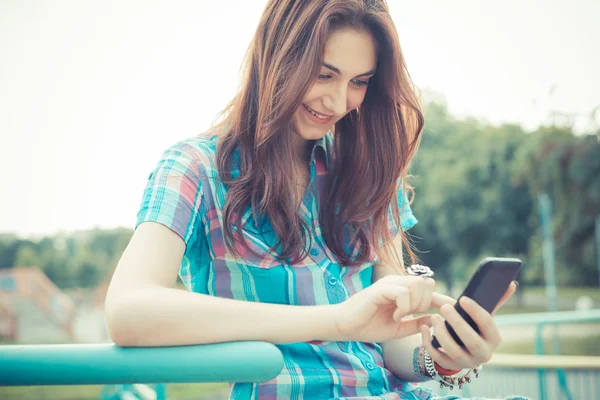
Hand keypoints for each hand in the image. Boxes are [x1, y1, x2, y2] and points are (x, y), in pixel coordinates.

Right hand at [333, 275, 454, 342]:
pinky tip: (395, 315)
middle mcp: (397, 283)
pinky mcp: (380, 289)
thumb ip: (417, 323)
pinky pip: (403, 293)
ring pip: (417, 285)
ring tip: (402, 315)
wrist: (346, 326)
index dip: (443, 298)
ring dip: (414, 304)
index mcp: (403, 290)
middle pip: (427, 283)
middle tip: (412, 315)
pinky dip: (403, 306)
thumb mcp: (399, 328)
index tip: (455, 309)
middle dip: (426, 302)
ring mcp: (389, 284)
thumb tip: (436, 321)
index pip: (429, 289)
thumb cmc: (369, 326)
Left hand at [420, 281, 517, 370]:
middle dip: (458, 324)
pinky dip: (428, 343)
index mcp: (494, 338)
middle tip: (444, 307)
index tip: (462, 298)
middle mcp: (483, 354)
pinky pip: (438, 357)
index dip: (476, 311)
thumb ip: (496, 301)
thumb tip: (512, 283)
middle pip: (472, 341)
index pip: (488, 325)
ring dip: (442, 333)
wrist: (465, 350)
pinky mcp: (450, 365)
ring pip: (454, 351)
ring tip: (433, 317)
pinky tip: (424, 328)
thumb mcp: (484, 317)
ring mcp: (466, 361)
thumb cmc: (475, 327)